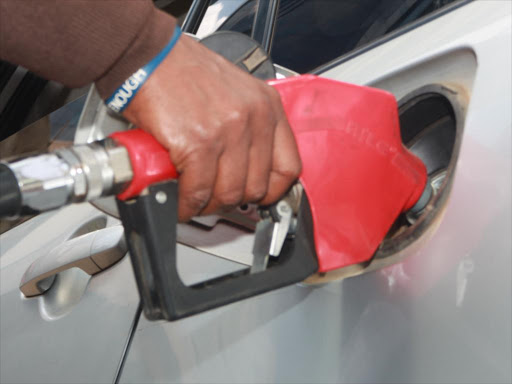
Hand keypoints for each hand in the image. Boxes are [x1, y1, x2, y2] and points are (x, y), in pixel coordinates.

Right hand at [123, 34, 300, 221]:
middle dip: (232, 200)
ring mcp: (227, 132)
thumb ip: (249, 126)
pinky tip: (181, 202)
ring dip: (208, 205)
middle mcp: (253, 118)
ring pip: (228, 194)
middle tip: (214, 198)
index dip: (272, 191)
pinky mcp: (198, 143)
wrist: (149, 56)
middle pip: (255, 187)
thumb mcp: (236, 92)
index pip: (288, 167)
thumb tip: (246, 165)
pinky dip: (187, 205)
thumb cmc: (185, 72)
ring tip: (196, 200)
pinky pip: (198, 191)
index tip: (258, 198)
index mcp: (267, 106)